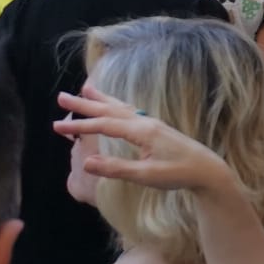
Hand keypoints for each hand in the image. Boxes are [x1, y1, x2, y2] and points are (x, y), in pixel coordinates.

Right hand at [53, 85, 235, 194]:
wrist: (206, 170)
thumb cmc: (178, 174)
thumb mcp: (145, 176)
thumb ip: (116, 169)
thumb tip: (86, 162)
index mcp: (142, 131)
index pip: (105, 125)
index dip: (80, 125)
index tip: (56, 126)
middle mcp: (146, 122)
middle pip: (109, 109)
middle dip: (84, 104)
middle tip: (61, 97)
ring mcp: (151, 123)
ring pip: (120, 107)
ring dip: (100, 99)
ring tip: (85, 88)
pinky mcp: (155, 128)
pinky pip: (130, 111)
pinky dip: (116, 105)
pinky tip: (112, 105)